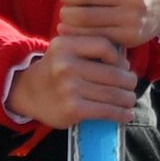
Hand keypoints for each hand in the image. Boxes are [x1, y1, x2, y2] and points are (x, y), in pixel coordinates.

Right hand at [8, 29, 146, 126]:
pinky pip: (106, 111)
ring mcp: (69, 88)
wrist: (27, 92)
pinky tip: (127, 114)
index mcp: (65, 46)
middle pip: (113, 73)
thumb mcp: (64, 49)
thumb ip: (89, 48)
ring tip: (130, 99)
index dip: (119, 58)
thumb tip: (125, 64)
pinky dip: (121, 114)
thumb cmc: (54, 70)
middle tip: (132, 85)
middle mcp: (66, 66)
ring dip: (128, 98)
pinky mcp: (73, 109)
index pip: (104, 46)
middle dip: (129, 81)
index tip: (123, 66)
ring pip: (113, 94)